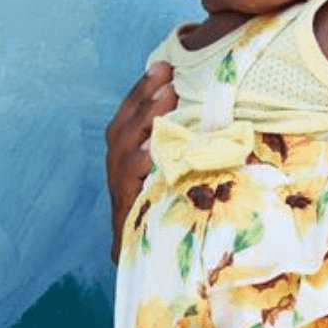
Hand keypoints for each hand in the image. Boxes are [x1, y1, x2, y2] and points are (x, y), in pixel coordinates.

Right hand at [105, 63, 175, 262]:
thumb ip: (190, 138)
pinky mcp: (126, 219)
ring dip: (145, 121)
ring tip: (167, 97)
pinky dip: (140, 165)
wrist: (168, 263)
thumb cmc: (186, 207)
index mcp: (128, 158)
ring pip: (123, 152)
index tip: (165, 64)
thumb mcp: (188, 168)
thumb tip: (209, 101)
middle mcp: (118, 173)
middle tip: (169, 75)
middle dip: (144, 98)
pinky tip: (154, 148)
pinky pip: (128, 187)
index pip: (129, 116)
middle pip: (122, 129)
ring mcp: (120, 195)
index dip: (143, 90)